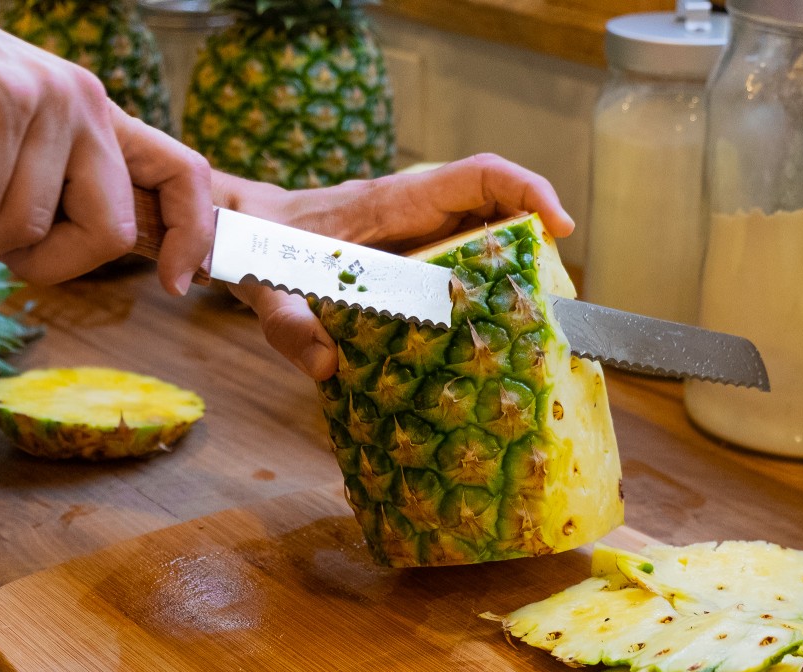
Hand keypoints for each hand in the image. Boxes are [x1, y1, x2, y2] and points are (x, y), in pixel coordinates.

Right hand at [0, 0, 212, 295]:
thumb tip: (72, 254)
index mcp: (97, 119)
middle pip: (112, 230)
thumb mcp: (5, 156)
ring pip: (26, 228)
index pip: (183, 174)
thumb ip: (48, 195)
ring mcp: (45, 99)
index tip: (175, 284)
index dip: (190, 235)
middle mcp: (84, 104)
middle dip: (48, 267)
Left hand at [213, 154, 573, 379]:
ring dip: (516, 257)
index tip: (558, 227)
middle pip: (494, 200)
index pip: (477, 176)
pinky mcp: (407, 248)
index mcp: (391, 203)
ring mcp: (412, 226)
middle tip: (554, 291)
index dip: (528, 191)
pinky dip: (486, 274)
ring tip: (532, 309)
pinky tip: (488, 319)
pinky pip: (461, 248)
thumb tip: (327, 365)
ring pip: (483, 224)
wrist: (243, 230)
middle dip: (534, 233)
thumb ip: (289, 326)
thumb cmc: (258, 248)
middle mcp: (411, 208)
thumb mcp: (266, 291)